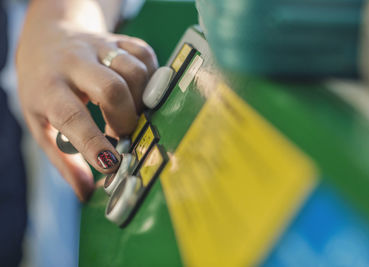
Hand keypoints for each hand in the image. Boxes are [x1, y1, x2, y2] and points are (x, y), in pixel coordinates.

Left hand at [16, 19, 157, 200]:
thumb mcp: (40, 122)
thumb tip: (86, 193)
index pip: (72, 115)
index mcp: (48, 87)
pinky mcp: (119, 40)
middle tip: (122, 133)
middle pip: (111, 88)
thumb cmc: (44, 87)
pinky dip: (150, 79)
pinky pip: (146, 56)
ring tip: (129, 113)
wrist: (48, 38)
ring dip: (140, 100)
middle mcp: (74, 62)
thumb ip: (63, 158)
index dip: (93, 142)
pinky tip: (138, 93)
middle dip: (125, 118)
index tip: (110, 165)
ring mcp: (99, 47)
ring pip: (134, 72)